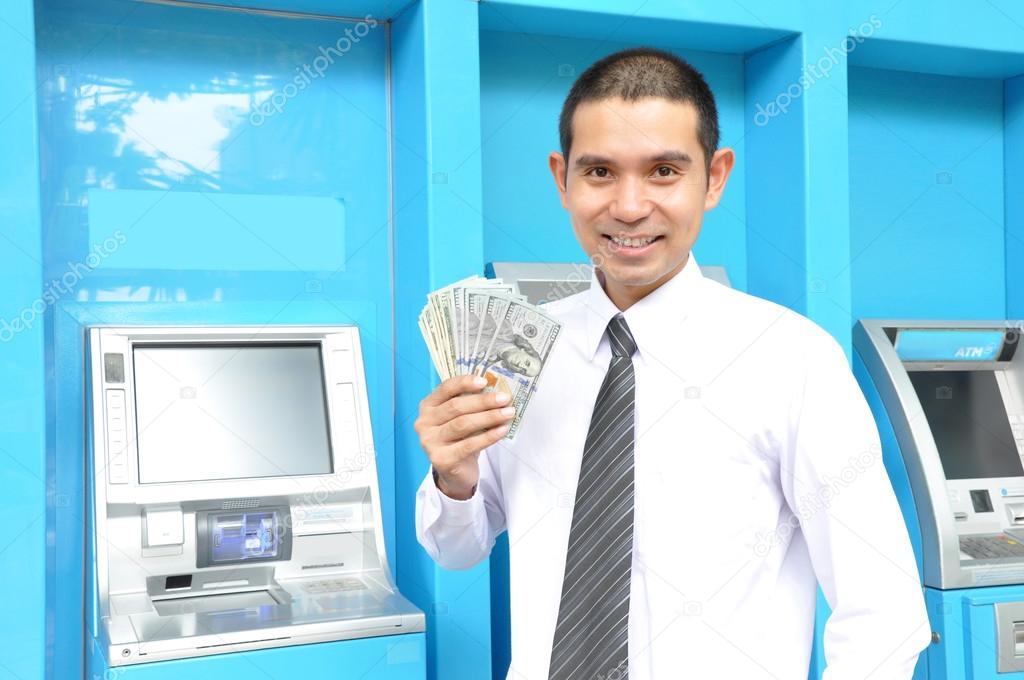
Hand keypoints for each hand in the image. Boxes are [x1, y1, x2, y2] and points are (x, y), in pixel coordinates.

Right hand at [414, 375, 515, 499]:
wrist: (455, 472)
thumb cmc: (460, 439)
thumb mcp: (461, 418)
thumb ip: (471, 404)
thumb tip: (496, 390)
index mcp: (428, 406)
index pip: (445, 388)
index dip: (465, 383)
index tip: (485, 381)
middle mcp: (424, 422)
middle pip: (456, 407)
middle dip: (483, 401)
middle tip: (505, 398)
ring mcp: (430, 442)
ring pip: (463, 424)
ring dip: (489, 417)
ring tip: (508, 413)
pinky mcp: (441, 459)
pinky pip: (469, 445)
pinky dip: (488, 436)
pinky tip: (502, 430)